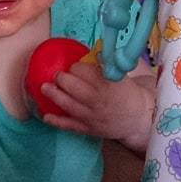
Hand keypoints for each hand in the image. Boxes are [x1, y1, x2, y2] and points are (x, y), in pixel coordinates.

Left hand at [40, 60, 154, 152]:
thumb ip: (105, 64)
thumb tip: (93, 52)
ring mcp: (92, 117)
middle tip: (57, 75)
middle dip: (62, 79)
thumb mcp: (119, 75)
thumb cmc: (126, 92)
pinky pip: (70, 126)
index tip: (73, 66)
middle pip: (74, 88)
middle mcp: (98, 101)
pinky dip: (56, 122)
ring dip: (54, 95)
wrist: (136, 118)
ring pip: (69, 105)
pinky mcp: (88, 130)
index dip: (76, 67)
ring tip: (44, 87)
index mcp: (106, 85)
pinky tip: (45, 116)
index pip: (86, 72)